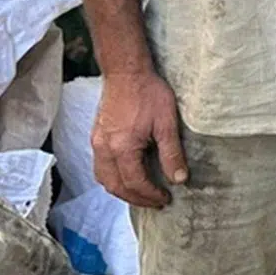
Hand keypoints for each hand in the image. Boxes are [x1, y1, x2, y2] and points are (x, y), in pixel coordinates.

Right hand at [91, 69, 187, 208]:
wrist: (126, 72)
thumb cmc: (148, 93)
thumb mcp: (167, 123)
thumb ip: (172, 153)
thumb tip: (179, 179)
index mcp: (122, 147)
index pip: (135, 183)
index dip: (150, 195)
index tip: (166, 199)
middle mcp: (104, 148)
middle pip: (116, 186)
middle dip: (136, 198)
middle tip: (155, 202)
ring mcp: (97, 142)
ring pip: (104, 179)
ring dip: (122, 190)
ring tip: (142, 194)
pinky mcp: (96, 136)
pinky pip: (100, 167)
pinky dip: (113, 178)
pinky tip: (127, 176)